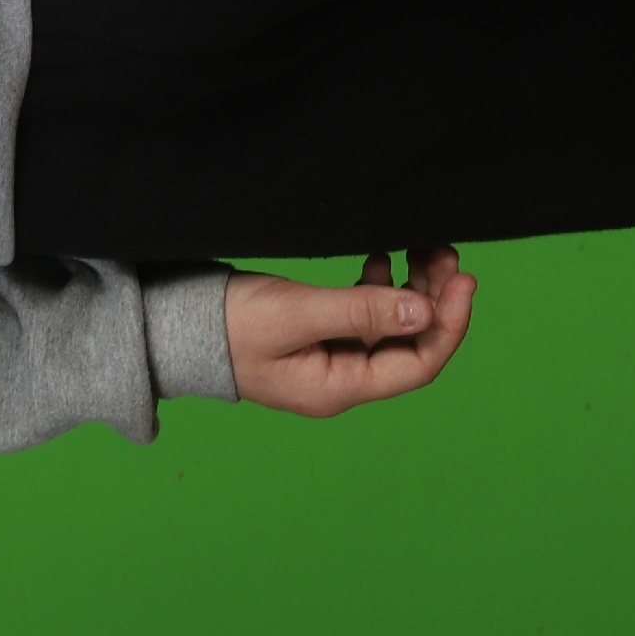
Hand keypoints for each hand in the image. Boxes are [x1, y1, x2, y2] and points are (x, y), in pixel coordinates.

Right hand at [226, 248, 475, 417]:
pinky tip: (381, 260)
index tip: (463, 281)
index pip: (419, 364)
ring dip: (412, 290)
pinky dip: (380, 288)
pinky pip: (364, 316)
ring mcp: (329, 358)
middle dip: (435, 300)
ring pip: (391, 326)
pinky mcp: (316, 336)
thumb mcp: (296, 314)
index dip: (449, 323)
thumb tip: (427, 310)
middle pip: (410, 344)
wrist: (171, 324)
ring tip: (422, 248)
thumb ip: (361, 310)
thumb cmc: (226, 325)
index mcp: (340, 387)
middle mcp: (342, 379)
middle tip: (444, 254)